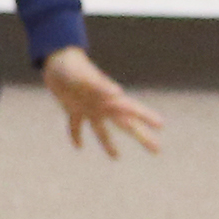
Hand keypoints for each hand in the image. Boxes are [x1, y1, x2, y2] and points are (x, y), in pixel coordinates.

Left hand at [41, 47, 164, 157]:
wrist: (56, 60)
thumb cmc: (72, 67)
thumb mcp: (85, 77)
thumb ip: (100, 85)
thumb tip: (118, 92)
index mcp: (109, 98)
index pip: (133, 109)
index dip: (147, 117)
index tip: (161, 125)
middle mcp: (103, 105)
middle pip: (126, 124)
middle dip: (142, 136)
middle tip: (157, 150)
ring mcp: (88, 108)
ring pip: (102, 130)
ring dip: (109, 143)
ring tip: (116, 157)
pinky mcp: (72, 108)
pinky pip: (76, 125)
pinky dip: (77, 134)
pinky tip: (78, 147)